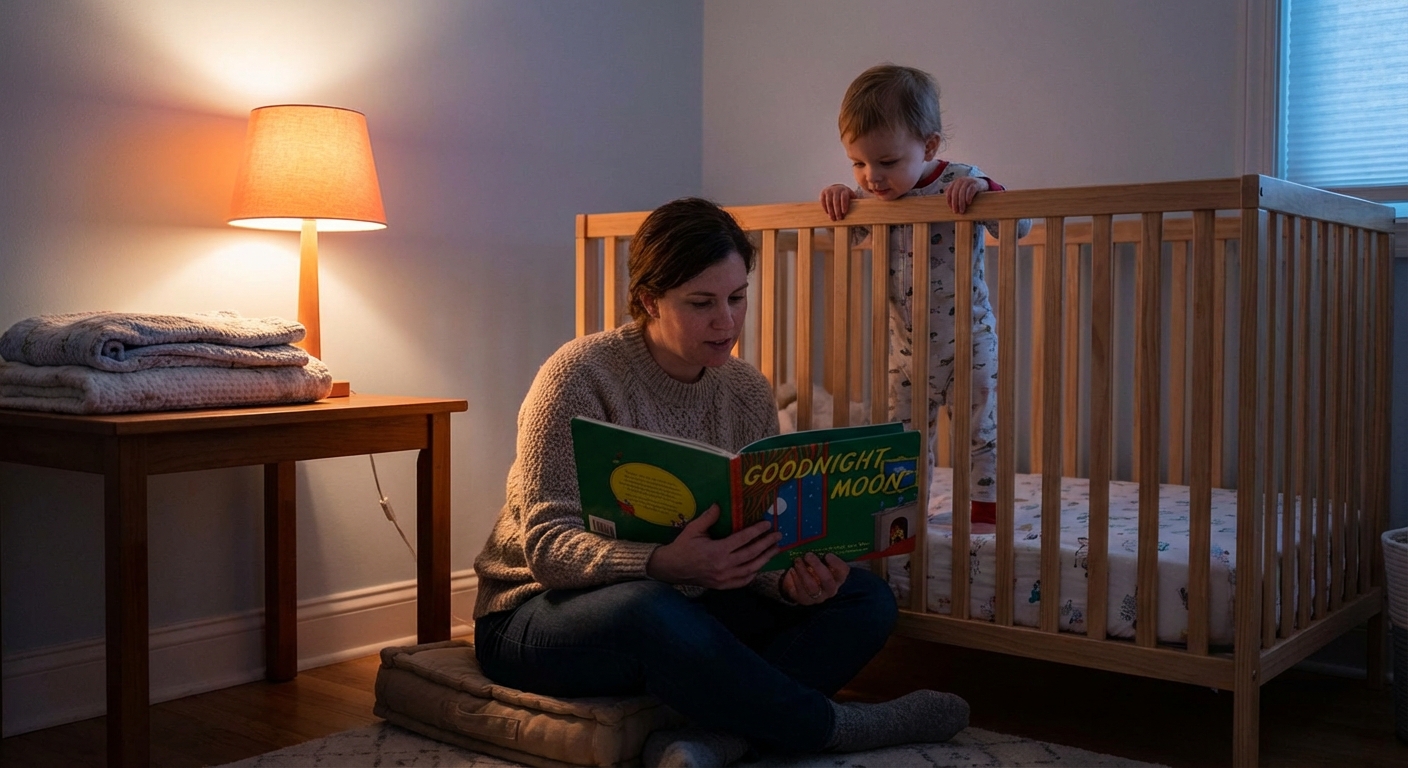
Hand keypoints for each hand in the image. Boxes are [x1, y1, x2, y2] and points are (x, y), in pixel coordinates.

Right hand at [646, 504, 780, 588]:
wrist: (672, 568)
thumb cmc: (683, 546)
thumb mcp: (693, 529)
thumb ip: (708, 517)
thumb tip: (719, 505)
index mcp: (717, 550)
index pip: (742, 539)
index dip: (757, 531)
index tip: (767, 524)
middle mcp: (723, 565)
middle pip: (751, 554)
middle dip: (767, 544)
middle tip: (778, 536)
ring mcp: (724, 578)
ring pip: (751, 568)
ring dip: (765, 558)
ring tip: (775, 549)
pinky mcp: (722, 586)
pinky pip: (743, 581)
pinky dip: (753, 573)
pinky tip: (759, 565)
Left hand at [781, 552, 849, 604]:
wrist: (800, 584)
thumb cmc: (813, 568)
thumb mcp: (819, 561)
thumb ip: (821, 553)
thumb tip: (817, 537)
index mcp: (838, 577)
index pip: (843, 571)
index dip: (836, 563)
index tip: (827, 554)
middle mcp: (830, 588)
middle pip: (828, 580)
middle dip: (817, 566)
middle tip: (808, 555)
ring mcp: (818, 596)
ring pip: (812, 586)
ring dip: (803, 572)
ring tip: (797, 560)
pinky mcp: (805, 600)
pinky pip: (800, 591)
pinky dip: (795, 579)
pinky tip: (792, 570)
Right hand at [820, 184, 856, 220]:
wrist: (837, 188)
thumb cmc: (845, 196)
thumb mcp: (851, 197)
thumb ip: (855, 201)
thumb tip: (862, 209)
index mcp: (845, 190)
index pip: (844, 198)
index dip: (844, 205)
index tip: (844, 213)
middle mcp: (836, 189)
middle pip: (836, 201)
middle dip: (837, 211)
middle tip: (838, 218)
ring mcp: (829, 190)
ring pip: (829, 202)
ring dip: (831, 211)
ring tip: (832, 218)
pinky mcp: (823, 193)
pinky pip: (823, 201)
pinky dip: (825, 208)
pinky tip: (827, 213)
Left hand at [944, 176, 988, 213]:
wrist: (982, 183)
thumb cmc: (969, 188)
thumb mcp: (960, 188)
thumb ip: (953, 191)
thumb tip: (946, 198)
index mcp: (955, 182)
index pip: (949, 191)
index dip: (949, 200)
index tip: (950, 208)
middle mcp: (961, 180)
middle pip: (955, 192)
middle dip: (954, 203)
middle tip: (955, 211)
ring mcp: (968, 181)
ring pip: (962, 192)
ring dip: (961, 203)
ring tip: (962, 210)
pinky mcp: (975, 184)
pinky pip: (970, 190)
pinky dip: (968, 197)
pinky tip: (968, 203)